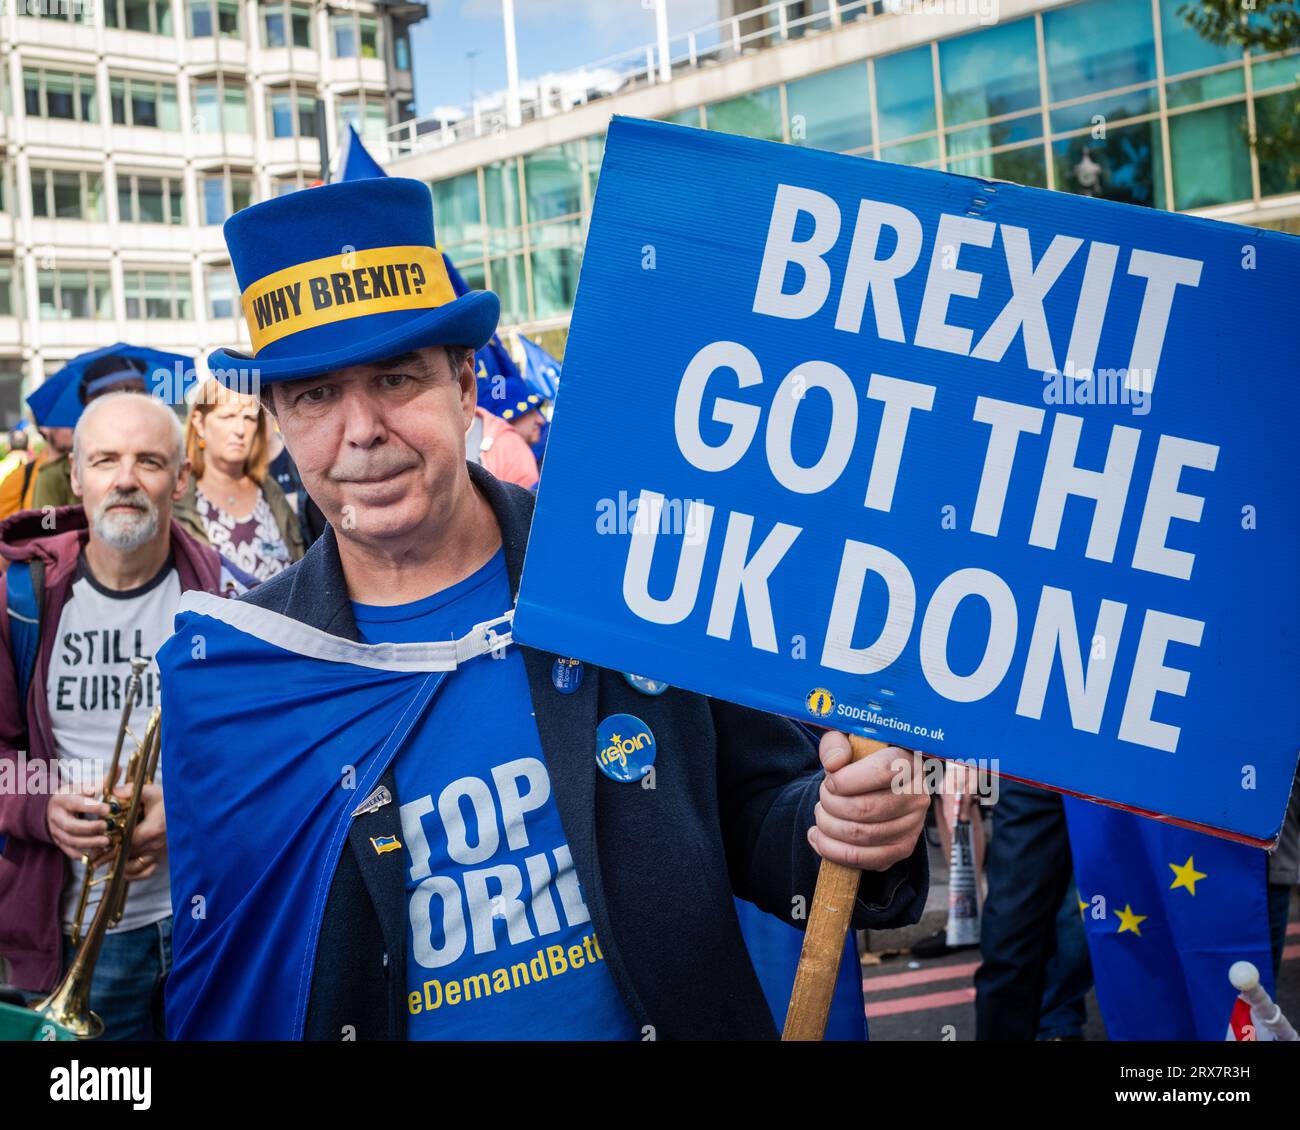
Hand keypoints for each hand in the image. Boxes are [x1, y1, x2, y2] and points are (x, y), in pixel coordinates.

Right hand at [46, 788, 111, 861]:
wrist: (55, 807)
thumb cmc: (75, 795)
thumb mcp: (84, 786)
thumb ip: (102, 783)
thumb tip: (119, 772)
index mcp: (62, 799)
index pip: (76, 803)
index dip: (92, 807)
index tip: (109, 809)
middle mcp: (56, 816)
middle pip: (70, 826)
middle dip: (90, 828)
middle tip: (107, 827)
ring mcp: (55, 831)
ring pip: (70, 840)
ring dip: (89, 843)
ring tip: (107, 842)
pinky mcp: (58, 842)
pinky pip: (68, 851)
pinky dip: (82, 854)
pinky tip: (96, 853)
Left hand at [87, 783, 165, 879]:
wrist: (188, 809)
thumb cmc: (169, 801)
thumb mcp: (152, 792)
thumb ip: (133, 791)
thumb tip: (114, 793)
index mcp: (152, 830)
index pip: (126, 844)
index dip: (110, 849)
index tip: (96, 851)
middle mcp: (155, 845)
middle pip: (127, 857)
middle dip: (109, 859)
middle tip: (94, 860)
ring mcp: (158, 852)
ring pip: (135, 868)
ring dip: (119, 867)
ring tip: (106, 864)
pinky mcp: (161, 857)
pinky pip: (146, 872)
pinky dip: (134, 874)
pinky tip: (124, 871)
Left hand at [808, 732, 929, 871]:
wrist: (874, 786)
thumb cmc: (858, 761)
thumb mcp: (846, 742)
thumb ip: (836, 744)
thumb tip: (834, 764)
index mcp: (908, 762)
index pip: (881, 773)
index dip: (845, 780)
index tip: (829, 781)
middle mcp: (917, 795)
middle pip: (866, 809)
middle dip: (832, 805)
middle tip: (822, 798)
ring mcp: (913, 826)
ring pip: (862, 835)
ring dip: (829, 827)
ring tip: (820, 814)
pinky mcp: (903, 849)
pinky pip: (864, 859)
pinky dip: (833, 851)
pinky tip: (818, 837)